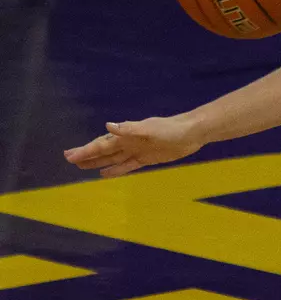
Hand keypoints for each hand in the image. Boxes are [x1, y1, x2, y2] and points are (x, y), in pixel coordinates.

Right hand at [64, 117, 204, 176]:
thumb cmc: (171, 129)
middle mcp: (129, 143)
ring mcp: (137, 151)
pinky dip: (115, 169)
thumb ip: (129, 128)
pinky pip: (126, 165)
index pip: (101, 144)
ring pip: (112, 158)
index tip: (70, 156)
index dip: (86, 150)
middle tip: (68, 159)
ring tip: (81, 166)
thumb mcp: (150, 129)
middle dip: (86, 155)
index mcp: (127, 135)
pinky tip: (104, 173)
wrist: (192, 133)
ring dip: (97, 162)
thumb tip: (108, 125)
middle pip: (103, 150)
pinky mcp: (147, 158)